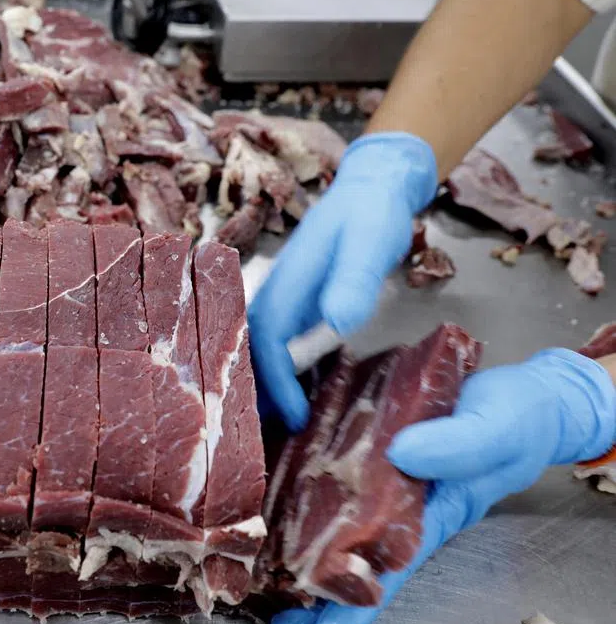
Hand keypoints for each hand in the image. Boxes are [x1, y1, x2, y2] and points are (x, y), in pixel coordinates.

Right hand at [248, 132, 438, 430]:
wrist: (373, 187)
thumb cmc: (372, 215)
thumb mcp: (370, 244)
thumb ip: (353, 281)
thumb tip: (338, 324)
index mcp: (288, 281)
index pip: (268, 341)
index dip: (277, 382)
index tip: (296, 416)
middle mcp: (277, 291)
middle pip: (250, 349)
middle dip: (254, 393)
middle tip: (264, 436)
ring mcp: (285, 296)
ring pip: (260, 347)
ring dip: (262, 384)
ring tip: (272, 425)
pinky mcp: (297, 301)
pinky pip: (278, 342)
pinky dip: (279, 370)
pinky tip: (294, 393)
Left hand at [267, 348, 615, 623]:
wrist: (527, 394)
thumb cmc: (520, 419)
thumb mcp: (497, 429)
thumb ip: (459, 445)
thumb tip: (404, 455)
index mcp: (432, 512)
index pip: (386, 570)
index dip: (353, 606)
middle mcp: (401, 504)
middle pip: (352, 558)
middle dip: (315, 595)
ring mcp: (383, 478)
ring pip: (335, 522)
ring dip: (298, 550)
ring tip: (266, 585)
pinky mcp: (370, 446)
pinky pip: (332, 475)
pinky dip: (302, 492)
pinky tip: (276, 505)